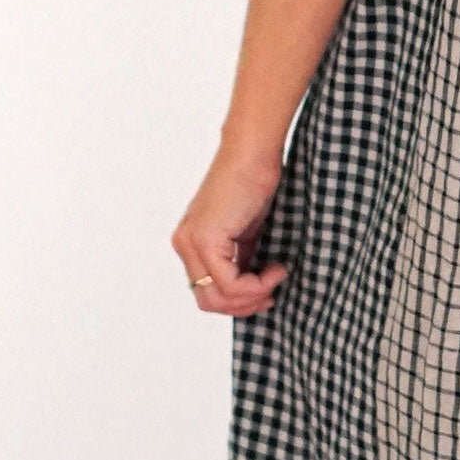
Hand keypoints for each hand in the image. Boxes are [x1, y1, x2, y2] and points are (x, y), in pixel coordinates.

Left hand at [171, 148, 292, 319]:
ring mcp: (191, 243)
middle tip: (271, 293)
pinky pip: (230, 283)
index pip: (206, 292)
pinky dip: (257, 284)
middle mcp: (184, 244)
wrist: (253, 153)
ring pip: (218, 296)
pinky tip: (275, 268)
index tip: (267, 293)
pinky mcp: (206, 240)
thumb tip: (252, 288)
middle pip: (209, 301)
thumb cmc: (254, 182)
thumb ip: (240, 259)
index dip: (238, 302)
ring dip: (253, 296)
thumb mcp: (245, 232)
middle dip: (244, 305)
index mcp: (189, 243)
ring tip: (275, 277)